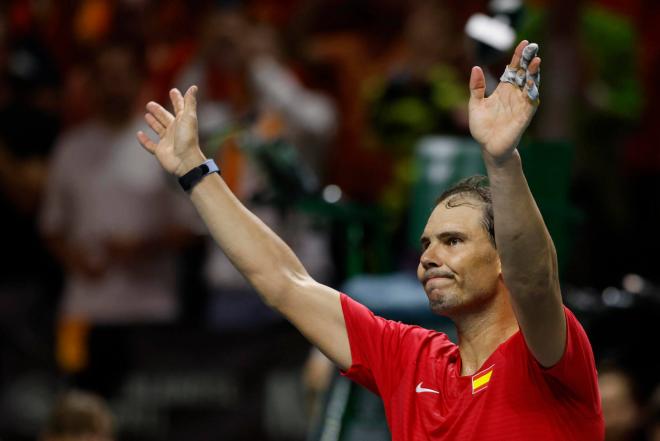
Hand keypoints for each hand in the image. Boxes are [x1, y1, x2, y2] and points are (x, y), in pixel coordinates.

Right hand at [137, 86, 205, 176]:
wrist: (185, 160)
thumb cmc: (187, 138)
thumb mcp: (188, 117)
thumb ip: (189, 102)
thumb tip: (194, 87)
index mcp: (182, 122)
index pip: (179, 108)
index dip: (177, 99)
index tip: (173, 91)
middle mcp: (175, 130)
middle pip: (165, 118)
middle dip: (159, 111)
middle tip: (150, 104)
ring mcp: (167, 141)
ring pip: (159, 129)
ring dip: (153, 122)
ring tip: (146, 115)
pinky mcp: (160, 151)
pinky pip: (150, 145)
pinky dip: (144, 140)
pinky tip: (139, 134)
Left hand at [469, 40, 540, 162]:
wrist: (488, 146)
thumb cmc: (482, 127)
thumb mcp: (475, 104)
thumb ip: (476, 87)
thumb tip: (475, 67)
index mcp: (503, 90)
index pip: (513, 69)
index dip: (518, 57)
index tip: (523, 42)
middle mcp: (514, 95)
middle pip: (524, 74)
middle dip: (528, 60)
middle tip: (533, 46)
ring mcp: (520, 104)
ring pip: (530, 85)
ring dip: (533, 73)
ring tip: (536, 60)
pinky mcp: (524, 116)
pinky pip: (530, 101)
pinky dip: (532, 91)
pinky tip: (532, 81)